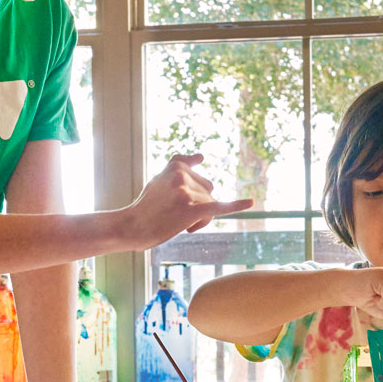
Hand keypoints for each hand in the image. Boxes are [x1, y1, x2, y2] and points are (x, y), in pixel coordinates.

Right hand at [121, 155, 253, 247]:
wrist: (132, 226)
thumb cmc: (146, 206)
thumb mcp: (159, 178)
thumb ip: (179, 165)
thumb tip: (202, 155)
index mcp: (175, 165)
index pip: (196, 172)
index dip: (190, 187)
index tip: (185, 193)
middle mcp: (182, 175)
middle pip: (208, 190)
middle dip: (197, 203)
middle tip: (173, 214)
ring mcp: (188, 191)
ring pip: (210, 204)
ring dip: (199, 217)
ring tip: (176, 222)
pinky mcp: (193, 209)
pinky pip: (220, 207)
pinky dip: (237, 206)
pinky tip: (251, 202)